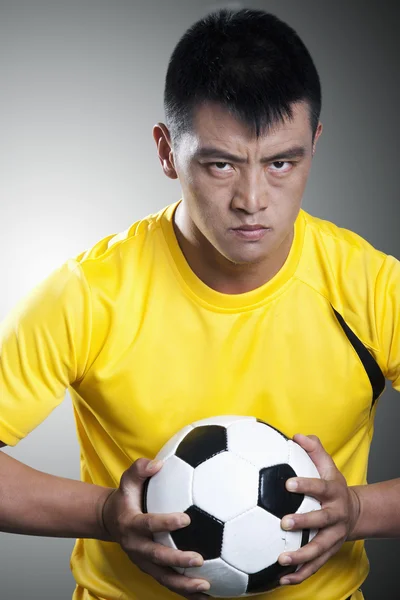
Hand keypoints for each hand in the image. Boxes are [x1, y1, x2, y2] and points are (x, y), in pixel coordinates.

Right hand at [102, 458, 209, 598]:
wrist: (111, 520)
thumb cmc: (125, 497)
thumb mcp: (127, 480)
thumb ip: (139, 468)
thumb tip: (158, 463)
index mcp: (131, 524)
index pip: (148, 525)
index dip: (165, 523)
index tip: (186, 519)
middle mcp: (136, 547)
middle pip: (157, 558)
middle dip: (177, 561)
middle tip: (199, 560)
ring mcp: (142, 562)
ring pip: (163, 578)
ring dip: (184, 585)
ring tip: (206, 587)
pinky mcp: (150, 570)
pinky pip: (168, 583)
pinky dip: (186, 591)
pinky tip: (206, 594)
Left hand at [277, 434, 360, 585]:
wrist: (354, 513)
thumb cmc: (333, 486)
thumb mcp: (328, 466)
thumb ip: (314, 449)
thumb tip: (296, 435)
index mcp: (333, 493)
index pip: (320, 487)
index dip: (306, 485)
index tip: (288, 483)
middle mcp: (335, 516)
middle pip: (322, 521)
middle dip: (304, 523)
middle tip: (284, 522)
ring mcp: (333, 536)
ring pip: (319, 549)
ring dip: (301, 557)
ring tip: (282, 560)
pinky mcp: (328, 552)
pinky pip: (315, 566)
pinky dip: (300, 575)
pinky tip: (282, 579)